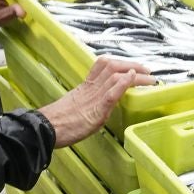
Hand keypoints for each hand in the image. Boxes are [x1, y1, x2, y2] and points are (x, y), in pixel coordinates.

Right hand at [38, 56, 156, 147]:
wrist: (44, 130)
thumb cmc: (56, 123)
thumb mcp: (74, 108)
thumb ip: (88, 102)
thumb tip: (99, 103)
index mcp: (84, 87)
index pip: (102, 66)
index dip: (120, 62)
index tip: (133, 66)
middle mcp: (89, 88)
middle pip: (112, 66)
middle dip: (132, 65)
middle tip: (147, 71)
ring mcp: (92, 98)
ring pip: (114, 76)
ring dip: (135, 74)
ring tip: (149, 78)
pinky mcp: (94, 111)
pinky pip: (110, 94)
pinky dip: (123, 84)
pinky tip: (132, 79)